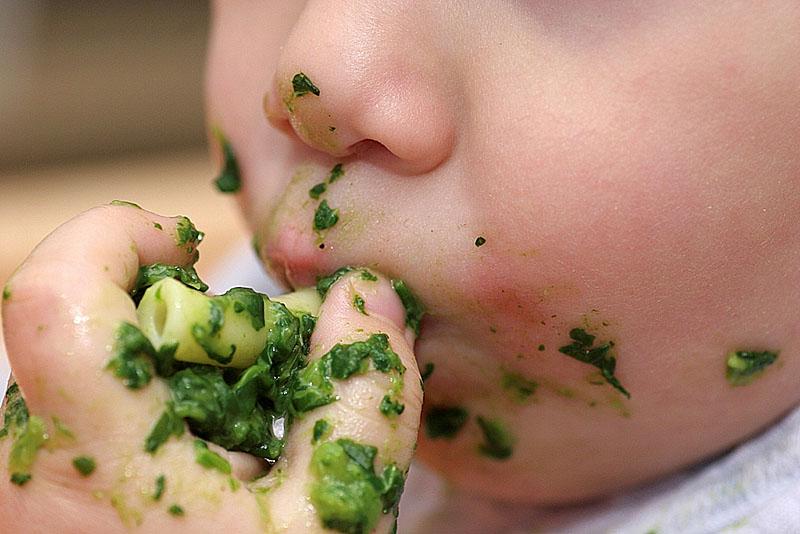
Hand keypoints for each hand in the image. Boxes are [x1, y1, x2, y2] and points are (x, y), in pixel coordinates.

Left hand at [0, 204, 420, 532]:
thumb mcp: (330, 523)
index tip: (184, 245)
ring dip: (159, 354)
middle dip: (163, 302)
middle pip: (67, 312)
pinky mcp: (31, 494)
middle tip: (236, 349)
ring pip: (74, 358)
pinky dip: (142, 395)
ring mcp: (22, 482)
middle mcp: (32, 465)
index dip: (113, 236)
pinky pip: (72, 403)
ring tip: (228, 416)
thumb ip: (365, 400)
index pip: (49, 297)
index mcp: (98, 464)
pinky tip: (200, 450)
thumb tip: (367, 296)